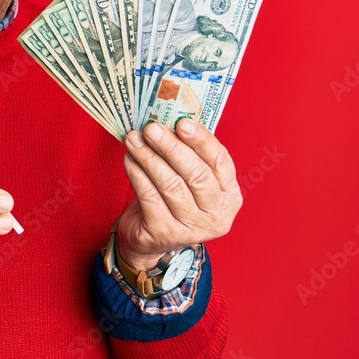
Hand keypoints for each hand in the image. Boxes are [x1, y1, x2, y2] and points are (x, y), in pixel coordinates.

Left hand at [116, 118, 241, 270]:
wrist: (150, 239)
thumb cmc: (171, 201)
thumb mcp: (188, 179)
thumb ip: (188, 154)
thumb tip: (170, 120)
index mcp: (229, 196)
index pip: (220, 162)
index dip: (201, 140)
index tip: (181, 123)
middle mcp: (216, 215)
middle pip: (196, 175)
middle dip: (171, 148)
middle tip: (151, 129)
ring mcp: (192, 228)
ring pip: (170, 185)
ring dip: (149, 158)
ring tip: (134, 140)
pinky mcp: (165, 233)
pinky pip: (149, 196)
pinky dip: (137, 174)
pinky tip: (129, 159)